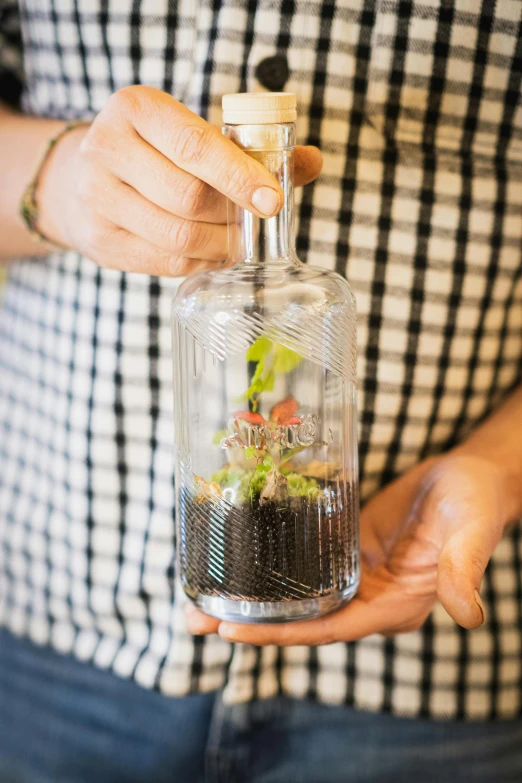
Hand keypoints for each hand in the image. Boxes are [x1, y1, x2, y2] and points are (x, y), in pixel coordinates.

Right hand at [37, 86, 321, 275]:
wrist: (79, 178)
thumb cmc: (154, 153)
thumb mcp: (191, 133)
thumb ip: (250, 148)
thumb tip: (311, 162)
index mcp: (136, 108)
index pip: (195, 146)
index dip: (240, 176)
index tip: (273, 201)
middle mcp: (107, 148)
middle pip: (189, 197)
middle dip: (232, 216)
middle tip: (255, 224)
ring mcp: (97, 198)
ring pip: (177, 235)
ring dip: (221, 245)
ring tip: (238, 241)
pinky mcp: (100, 240)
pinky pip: (165, 262)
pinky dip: (200, 262)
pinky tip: (212, 253)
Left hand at [186, 454, 513, 644]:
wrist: (471, 477)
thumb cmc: (476, 505)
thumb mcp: (470, 533)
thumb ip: (463, 572)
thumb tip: (469, 617)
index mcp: (395, 606)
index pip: (329, 629)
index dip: (281, 633)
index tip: (232, 630)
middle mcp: (368, 597)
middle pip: (301, 617)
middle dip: (249, 620)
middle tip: (192, 617)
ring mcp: (354, 572)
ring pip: (296, 592)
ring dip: (250, 593)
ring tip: (197, 591)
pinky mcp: (345, 546)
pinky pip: (304, 560)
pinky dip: (270, 562)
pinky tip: (238, 552)